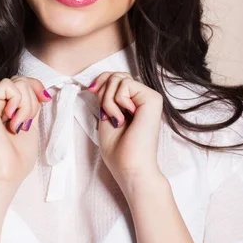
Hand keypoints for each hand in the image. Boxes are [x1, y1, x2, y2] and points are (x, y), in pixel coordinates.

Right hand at [0, 75, 50, 200]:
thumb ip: (32, 105)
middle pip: (22, 79)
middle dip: (33, 100)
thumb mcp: (31, 124)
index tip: (45, 100)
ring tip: (18, 126)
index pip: (22, 80)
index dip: (37, 86)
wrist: (6, 174)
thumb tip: (42, 90)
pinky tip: (11, 121)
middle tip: (26, 123)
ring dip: (27, 105)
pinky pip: (7, 85)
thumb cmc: (17, 157)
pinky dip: (17, 103)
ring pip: (18, 82)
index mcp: (4, 105)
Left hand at [87, 72, 164, 194]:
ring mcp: (149, 97)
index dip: (101, 80)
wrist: (130, 167)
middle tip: (105, 114)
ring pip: (119, 78)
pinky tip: (123, 118)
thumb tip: (99, 82)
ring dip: (108, 100)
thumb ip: (106, 97)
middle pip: (116, 75)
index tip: (90, 91)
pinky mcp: (152, 98)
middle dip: (103, 91)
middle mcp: (142, 98)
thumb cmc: (118, 150)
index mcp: (133, 102)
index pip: (116, 77)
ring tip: (116, 120)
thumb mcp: (106, 116)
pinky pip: (126, 84)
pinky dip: (116, 101)